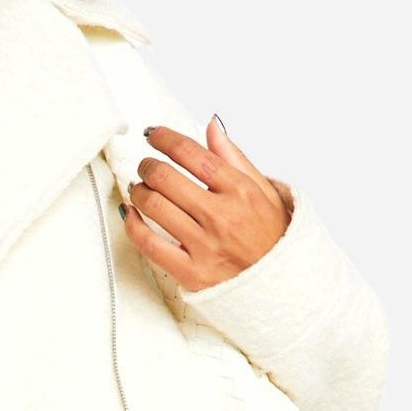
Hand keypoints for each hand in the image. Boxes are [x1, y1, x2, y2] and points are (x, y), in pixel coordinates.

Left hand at [121, 119, 291, 291]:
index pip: (192, 154)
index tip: (153, 134)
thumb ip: (234, 157)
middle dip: (148, 165)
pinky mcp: (191, 272)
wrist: (280, 284)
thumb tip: (212, 126)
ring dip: (138, 191)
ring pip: (154, 206)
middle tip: (146, 165)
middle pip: (166, 177)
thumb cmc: (270, 236)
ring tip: (139, 188)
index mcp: (239, 191)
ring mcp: (204, 245)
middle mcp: (220, 216)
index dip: (165, 139)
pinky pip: (149, 244)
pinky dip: (133, 225)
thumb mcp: (263, 190)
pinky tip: (131, 214)